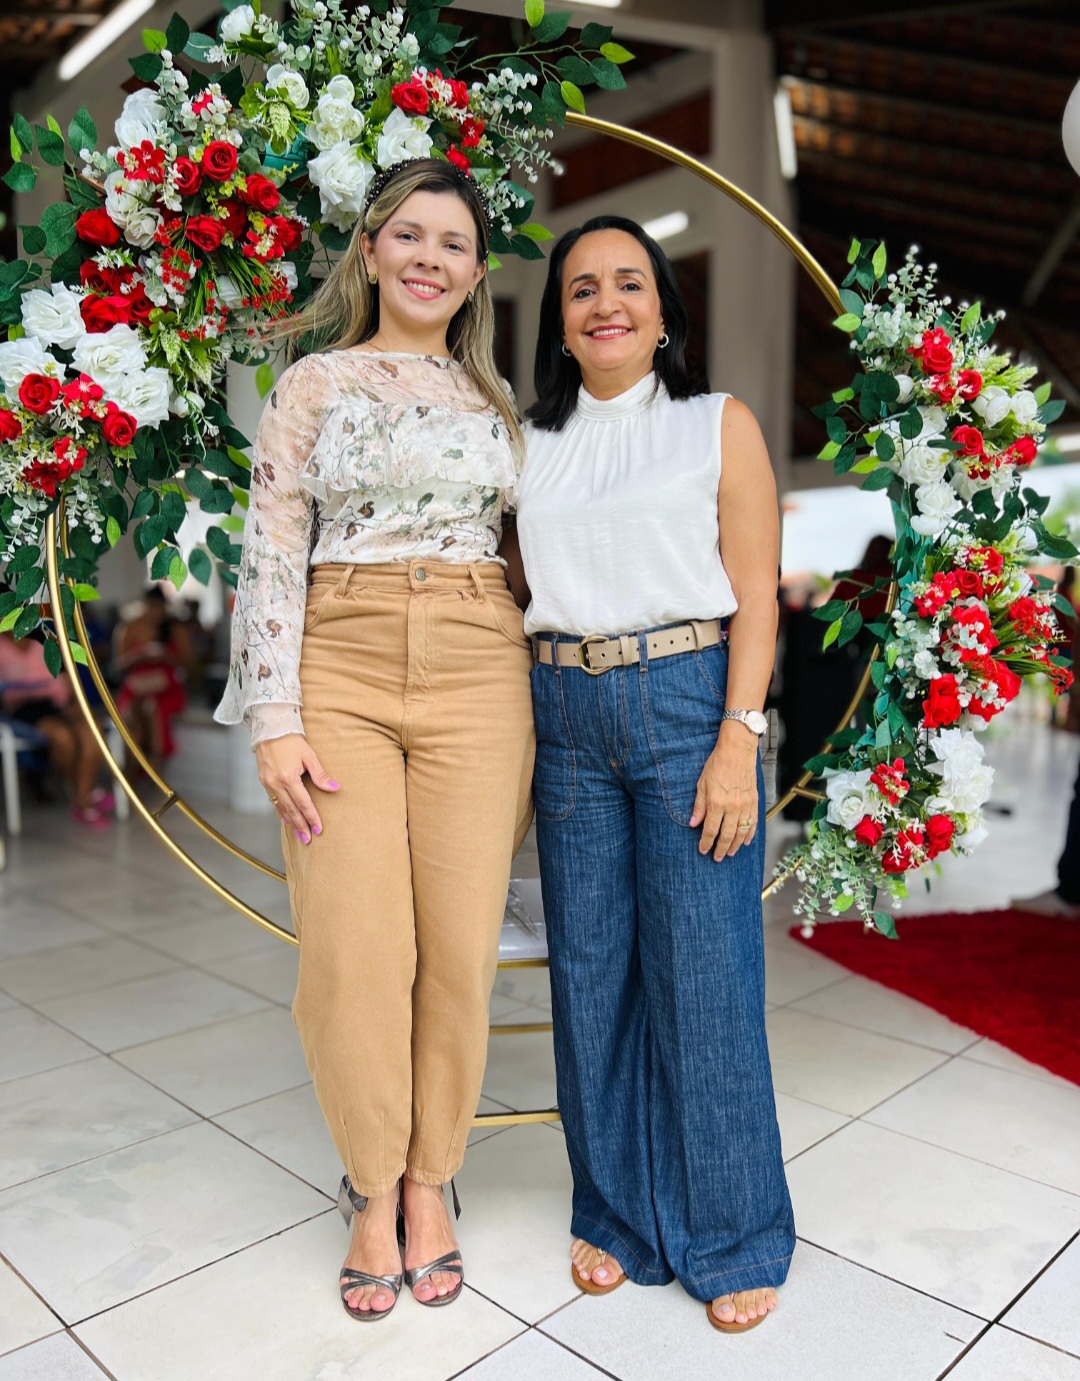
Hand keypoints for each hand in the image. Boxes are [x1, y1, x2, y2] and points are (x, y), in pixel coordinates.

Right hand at [255, 734, 338, 843]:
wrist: (270, 729)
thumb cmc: (292, 740)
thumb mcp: (310, 756)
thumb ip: (321, 775)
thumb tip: (335, 788)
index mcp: (288, 777)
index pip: (303, 803)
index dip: (312, 817)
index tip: (319, 829)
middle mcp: (276, 783)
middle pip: (291, 810)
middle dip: (301, 825)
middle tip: (308, 839)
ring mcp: (267, 783)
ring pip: (281, 808)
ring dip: (291, 821)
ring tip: (299, 833)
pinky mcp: (264, 781)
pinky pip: (273, 801)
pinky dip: (281, 811)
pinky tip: (287, 819)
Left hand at [689, 732, 757, 859]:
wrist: (737, 751)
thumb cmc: (717, 764)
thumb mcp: (701, 784)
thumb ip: (699, 806)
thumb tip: (693, 824)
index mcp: (716, 803)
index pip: (710, 830)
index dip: (706, 843)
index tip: (703, 850)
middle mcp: (732, 807)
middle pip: (726, 835)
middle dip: (721, 849)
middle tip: (717, 858)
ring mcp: (745, 805)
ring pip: (741, 833)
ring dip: (736, 846)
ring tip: (730, 853)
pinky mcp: (754, 802)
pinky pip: (754, 823)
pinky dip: (750, 834)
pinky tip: (746, 842)